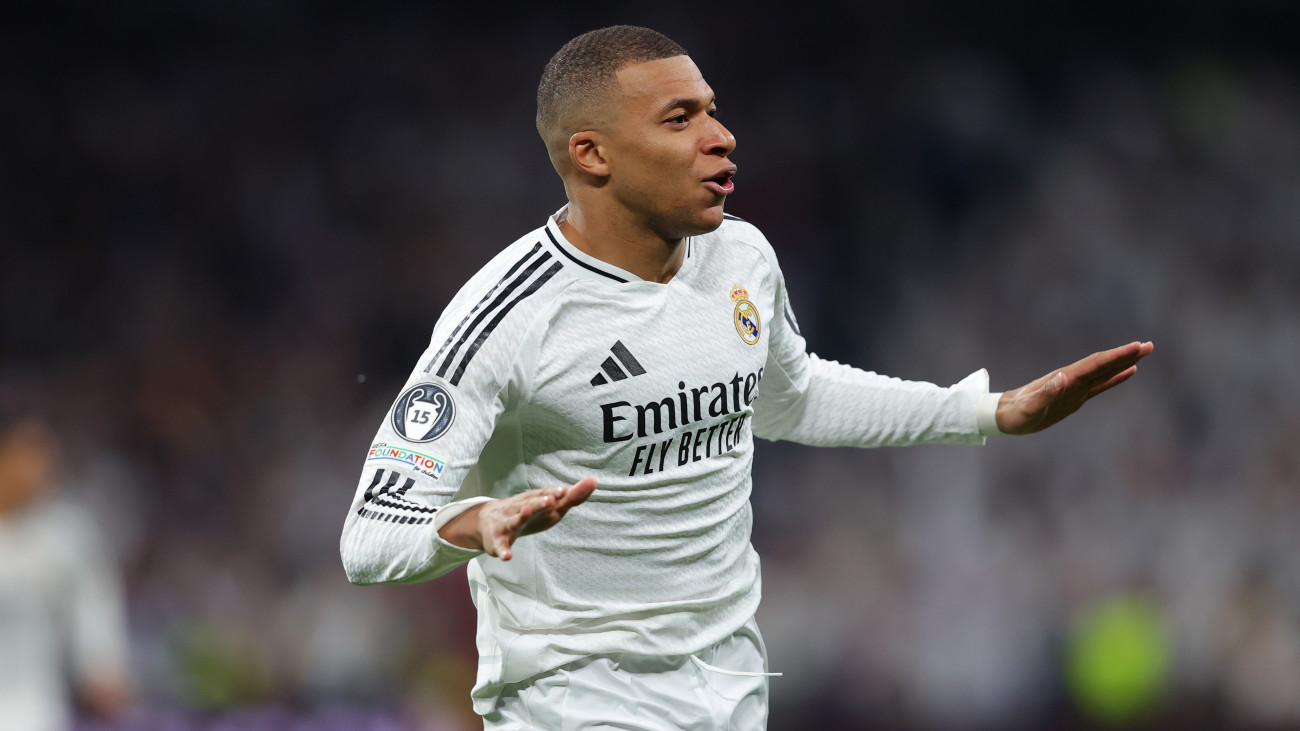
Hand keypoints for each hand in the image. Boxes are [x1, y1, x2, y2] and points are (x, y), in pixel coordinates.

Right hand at [438, 478, 596, 559]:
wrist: (486, 521)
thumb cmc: (526, 513)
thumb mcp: (549, 507)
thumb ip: (571, 497)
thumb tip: (593, 481)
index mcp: (534, 502)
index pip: (546, 495)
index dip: (555, 493)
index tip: (565, 490)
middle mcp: (520, 509)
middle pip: (531, 504)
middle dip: (540, 502)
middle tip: (552, 499)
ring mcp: (507, 524)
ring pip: (515, 520)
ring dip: (522, 515)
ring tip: (527, 512)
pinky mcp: (497, 541)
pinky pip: (500, 546)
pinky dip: (503, 551)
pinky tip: (508, 557)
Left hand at [996, 341, 1153, 434]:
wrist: (1006, 414)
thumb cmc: (1016, 413)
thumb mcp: (1030, 407)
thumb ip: (1046, 393)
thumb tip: (1064, 377)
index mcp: (1065, 379)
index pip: (1095, 364)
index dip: (1116, 356)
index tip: (1136, 347)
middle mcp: (1072, 379)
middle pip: (1103, 363)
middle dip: (1125, 354)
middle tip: (1148, 345)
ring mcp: (1075, 387)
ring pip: (1104, 371)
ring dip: (1123, 362)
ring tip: (1143, 352)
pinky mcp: (1075, 397)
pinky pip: (1099, 385)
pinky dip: (1115, 378)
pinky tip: (1128, 372)